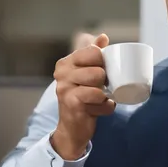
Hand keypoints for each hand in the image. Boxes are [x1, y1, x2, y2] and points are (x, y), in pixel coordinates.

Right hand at [51, 33, 115, 159]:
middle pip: (98, 70)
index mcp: (66, 63)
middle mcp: (62, 74)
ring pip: (99, 85)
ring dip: (106, 96)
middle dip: (106, 81)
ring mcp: (65, 89)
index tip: (102, 71)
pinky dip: (106, 107)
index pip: (93, 52)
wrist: (72, 129)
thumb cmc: (82, 99)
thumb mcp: (86, 74)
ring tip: (100, 99)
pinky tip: (99, 108)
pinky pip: (99, 100)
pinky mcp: (72, 104)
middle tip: (102, 89)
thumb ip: (93, 54)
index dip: (104, 62)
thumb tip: (103, 37)